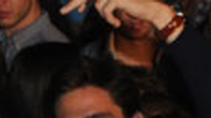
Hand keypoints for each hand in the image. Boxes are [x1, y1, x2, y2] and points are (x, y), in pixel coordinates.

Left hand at [60, 0, 174, 28]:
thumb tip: (82, 6)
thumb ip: (101, 4)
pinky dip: (110, 19)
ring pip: (98, 5)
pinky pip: (105, 10)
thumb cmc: (132, 8)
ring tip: (114, 20)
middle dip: (74, 3)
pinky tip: (117, 23)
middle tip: (62, 10)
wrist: (149, 10)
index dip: (79, 2)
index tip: (68, 9)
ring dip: (105, 16)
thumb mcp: (114, 6)